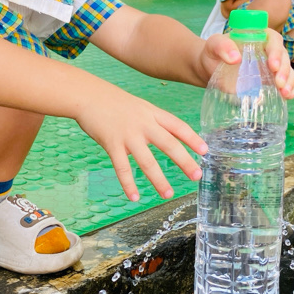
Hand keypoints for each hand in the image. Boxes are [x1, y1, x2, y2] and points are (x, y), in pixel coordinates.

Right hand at [75, 89, 207, 201]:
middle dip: (184, 161)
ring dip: (159, 179)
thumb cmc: (113, 102)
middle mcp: (144, 124)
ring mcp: (128, 135)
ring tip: (168, 194)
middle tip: (196, 176)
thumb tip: (166, 138)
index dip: (193, 138)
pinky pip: (122, 167)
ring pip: (147, 160)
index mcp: (152, 114)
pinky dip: (128, 184)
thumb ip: (152, 121)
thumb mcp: (139, 106)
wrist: (88, 95)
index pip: (178, 126)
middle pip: (168, 144)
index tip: (205, 151)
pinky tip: (134, 197)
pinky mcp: (112, 144)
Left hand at [198, 30, 293, 100]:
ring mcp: (269, 66)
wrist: (210, 69)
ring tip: (285, 92)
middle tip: (278, 82)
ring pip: (285, 70)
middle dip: (283, 69)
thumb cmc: (213, 53)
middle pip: (282, 56)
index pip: (273, 40)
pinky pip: (282, 83)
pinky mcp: (267, 80)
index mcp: (258, 36)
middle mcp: (267, 50)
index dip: (275, 51)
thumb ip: (222, 46)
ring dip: (288, 81)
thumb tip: (235, 58)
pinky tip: (289, 96)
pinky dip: (288, 89)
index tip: (272, 65)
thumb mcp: (213, 45)